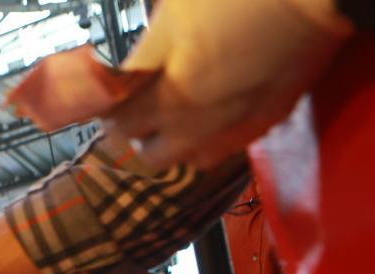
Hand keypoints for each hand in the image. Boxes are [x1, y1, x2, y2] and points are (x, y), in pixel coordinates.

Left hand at [105, 0, 350, 169]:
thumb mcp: (176, 11)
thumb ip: (143, 51)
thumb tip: (118, 68)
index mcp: (171, 96)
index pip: (120, 124)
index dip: (109, 107)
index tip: (111, 93)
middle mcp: (199, 126)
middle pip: (150, 154)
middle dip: (139, 130)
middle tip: (141, 101)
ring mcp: (234, 129)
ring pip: (188, 158)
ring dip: (175, 141)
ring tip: (177, 108)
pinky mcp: (265, 123)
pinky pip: (224, 148)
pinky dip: (210, 138)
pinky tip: (214, 107)